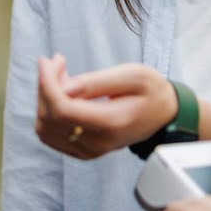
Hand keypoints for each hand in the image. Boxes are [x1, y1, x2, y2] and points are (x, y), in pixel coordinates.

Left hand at [35, 57, 177, 158]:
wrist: (165, 114)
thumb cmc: (151, 90)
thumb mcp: (132, 75)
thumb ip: (96, 82)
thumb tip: (63, 88)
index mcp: (111, 123)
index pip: (61, 109)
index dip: (46, 83)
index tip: (46, 60)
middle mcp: (98, 142)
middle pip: (49, 117)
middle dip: (45, 85)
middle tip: (58, 60)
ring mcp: (90, 150)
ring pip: (45, 127)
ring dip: (45, 97)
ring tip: (62, 73)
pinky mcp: (83, 150)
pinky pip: (51, 134)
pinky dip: (49, 110)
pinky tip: (63, 91)